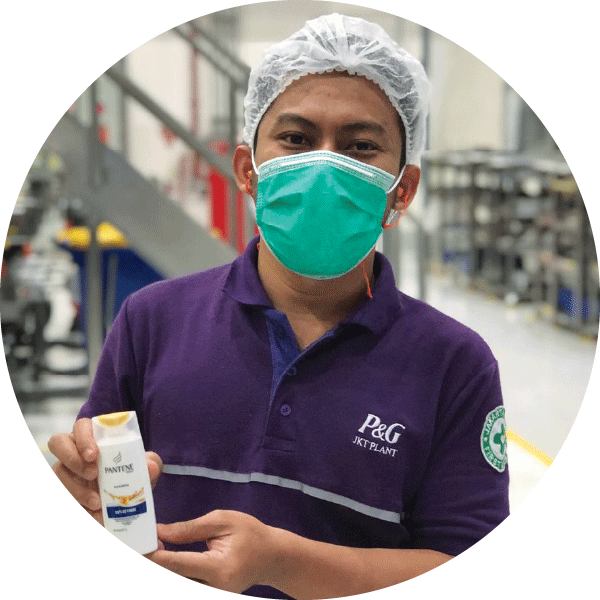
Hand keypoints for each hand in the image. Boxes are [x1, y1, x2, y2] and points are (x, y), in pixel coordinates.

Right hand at [48, 418, 162, 524]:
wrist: (125, 497)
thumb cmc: (132, 471)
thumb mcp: (145, 467)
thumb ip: (151, 463)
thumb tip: (151, 467)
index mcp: (94, 436)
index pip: (82, 426)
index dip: (84, 438)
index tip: (94, 455)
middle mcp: (74, 449)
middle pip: (58, 443)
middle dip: (73, 458)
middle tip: (93, 474)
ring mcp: (65, 469)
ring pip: (58, 472)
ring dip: (75, 488)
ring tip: (96, 502)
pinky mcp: (64, 488)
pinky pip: (63, 494)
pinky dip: (77, 504)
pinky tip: (93, 514)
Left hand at [148, 510, 278, 592]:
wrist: (271, 557)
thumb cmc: (250, 533)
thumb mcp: (222, 521)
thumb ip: (190, 529)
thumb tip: (160, 532)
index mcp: (219, 568)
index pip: (180, 565)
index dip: (157, 557)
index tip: (140, 546)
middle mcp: (214, 589)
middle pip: (177, 578)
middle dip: (158, 563)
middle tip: (142, 546)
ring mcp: (212, 596)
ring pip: (181, 581)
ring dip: (166, 567)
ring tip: (152, 551)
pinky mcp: (210, 595)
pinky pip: (188, 583)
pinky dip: (175, 572)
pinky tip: (166, 561)